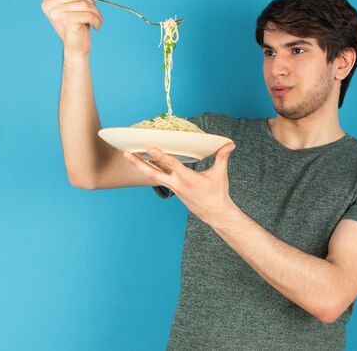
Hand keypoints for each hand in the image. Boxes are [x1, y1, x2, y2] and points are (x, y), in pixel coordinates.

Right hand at [41, 0, 102, 56]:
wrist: (76, 46)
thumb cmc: (76, 23)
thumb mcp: (72, 2)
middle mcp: (48, 5)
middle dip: (91, 1)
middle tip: (96, 11)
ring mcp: (56, 13)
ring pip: (85, 3)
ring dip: (96, 12)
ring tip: (98, 19)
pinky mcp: (66, 22)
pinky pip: (87, 14)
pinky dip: (96, 20)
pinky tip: (97, 26)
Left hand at [123, 143, 237, 226]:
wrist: (214, 213)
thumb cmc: (217, 194)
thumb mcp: (220, 174)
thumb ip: (222, 157)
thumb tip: (230, 144)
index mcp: (187, 179)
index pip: (171, 165)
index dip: (160, 156)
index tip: (149, 148)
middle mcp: (177, 184)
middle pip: (153, 173)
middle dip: (139, 163)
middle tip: (126, 153)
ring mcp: (174, 188)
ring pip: (154, 176)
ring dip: (141, 166)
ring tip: (129, 156)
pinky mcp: (174, 190)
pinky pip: (160, 178)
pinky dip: (152, 169)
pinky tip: (145, 162)